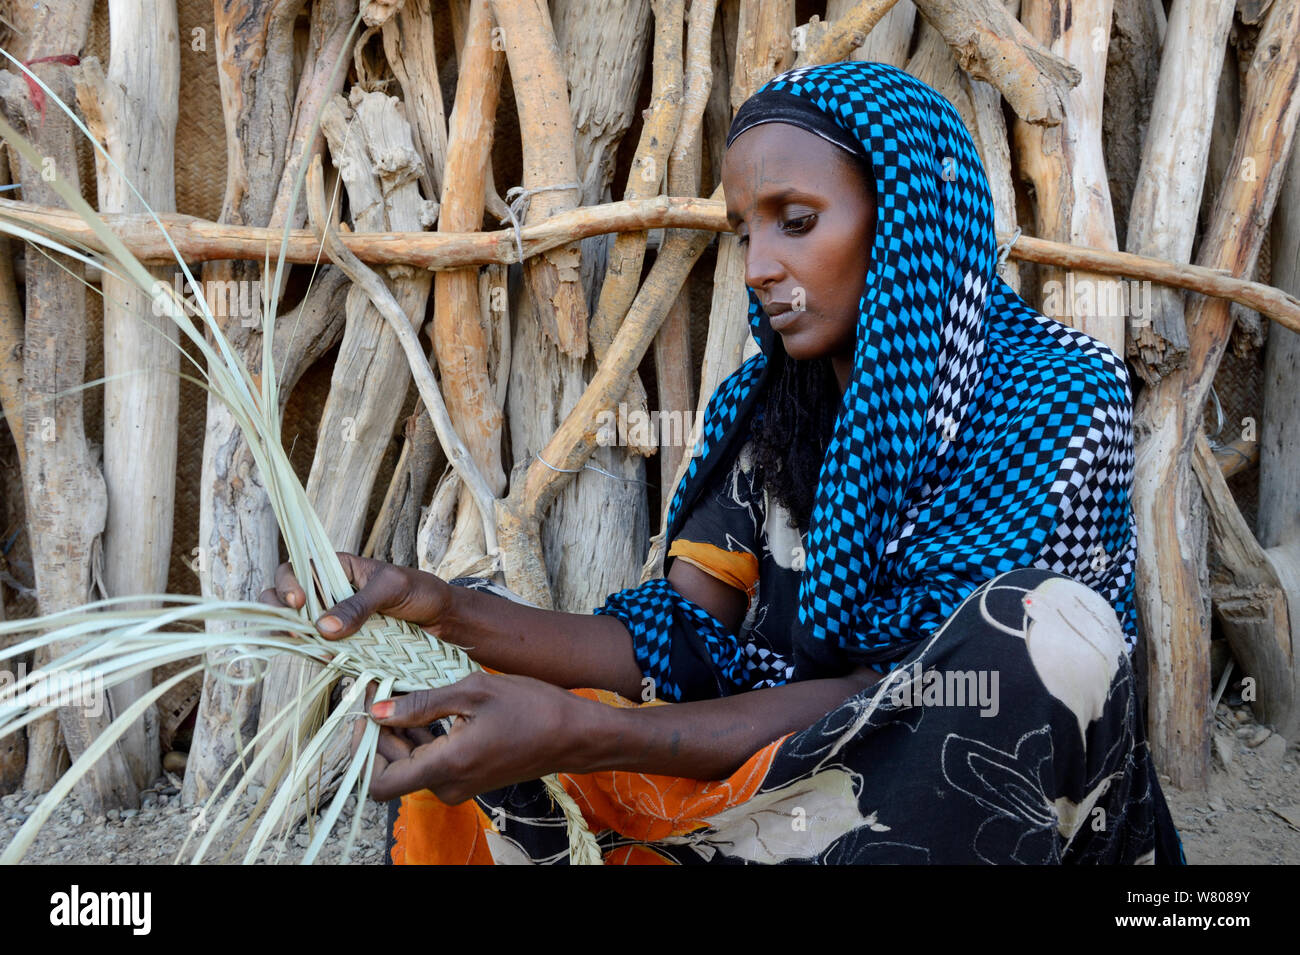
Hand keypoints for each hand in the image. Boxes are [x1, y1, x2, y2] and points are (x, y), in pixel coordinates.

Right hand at [258, 551, 453, 640]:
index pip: (295, 569)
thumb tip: (323, 627)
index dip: (287, 583)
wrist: (445, 621)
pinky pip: (318, 650)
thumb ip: (359, 605)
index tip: (298, 602)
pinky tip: (327, 659)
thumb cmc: (422, 593)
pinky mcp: (342, 646)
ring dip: (295, 638)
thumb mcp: (392, 590)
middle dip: (278, 613)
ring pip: (297, 628)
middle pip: (284, 600)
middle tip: (294, 629)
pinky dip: (316, 655)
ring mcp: (333, 621)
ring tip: (309, 645)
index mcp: (337, 568)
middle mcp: (329, 594)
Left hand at [360, 671, 593, 803]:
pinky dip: (420, 737)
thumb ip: (421, 703)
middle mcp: (448, 785)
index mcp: (447, 765)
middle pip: (391, 770)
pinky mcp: (468, 777)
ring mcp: (459, 785)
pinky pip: (431, 762)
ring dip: (398, 733)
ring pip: (410, 765)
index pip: (380, 783)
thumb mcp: (473, 691)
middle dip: (379, 733)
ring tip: (398, 690)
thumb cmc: (532, 707)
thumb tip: (377, 710)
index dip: (363, 749)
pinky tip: (423, 705)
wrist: (574, 734)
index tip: (364, 712)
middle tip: (377, 688)